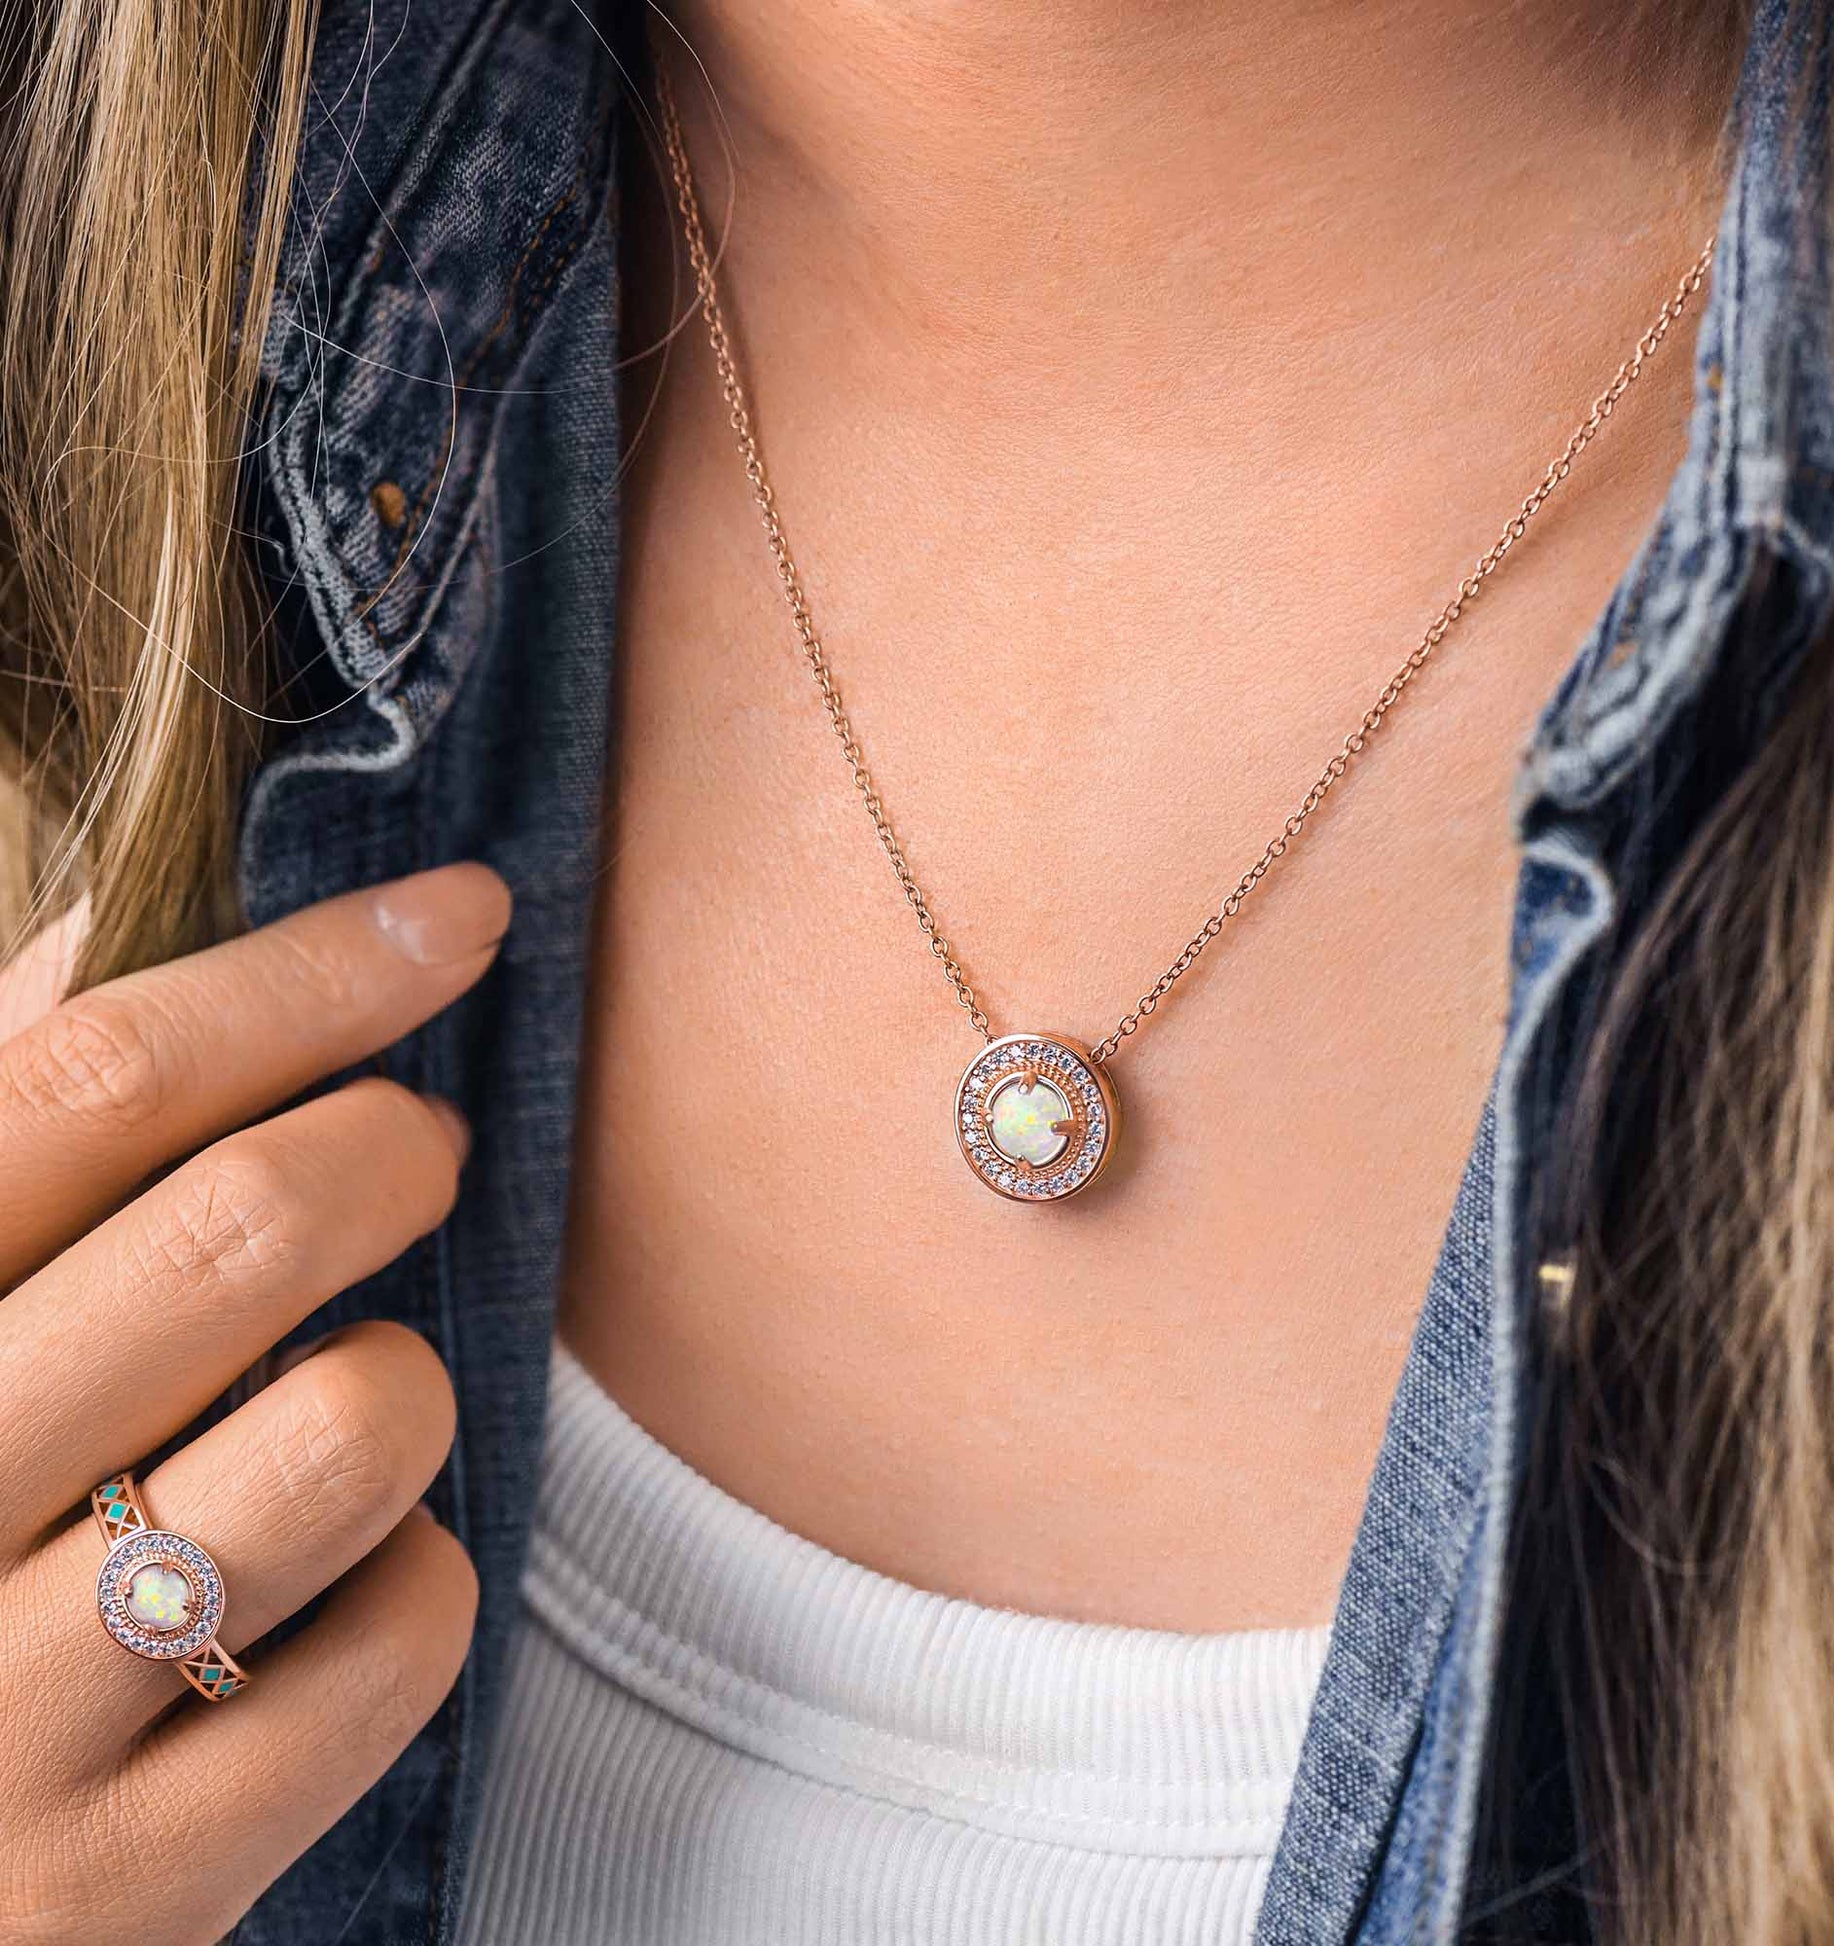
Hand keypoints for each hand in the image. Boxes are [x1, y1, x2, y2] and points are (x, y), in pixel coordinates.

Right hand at [0, 862, 510, 1943]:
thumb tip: (127, 930)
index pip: (92, 1080)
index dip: (308, 973)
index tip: (459, 913)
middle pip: (240, 1227)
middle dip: (391, 1145)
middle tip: (424, 1146)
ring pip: (352, 1429)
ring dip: (402, 1382)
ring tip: (347, 1402)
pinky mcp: (121, 1890)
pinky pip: (400, 1639)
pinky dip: (415, 1583)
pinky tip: (331, 1594)